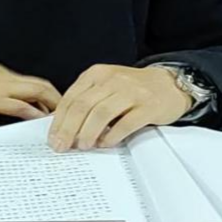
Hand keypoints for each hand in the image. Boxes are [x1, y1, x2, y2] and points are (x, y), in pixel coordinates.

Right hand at [0, 62, 61, 120]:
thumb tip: (2, 104)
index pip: (31, 82)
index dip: (47, 94)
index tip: (55, 107)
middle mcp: (3, 77)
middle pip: (41, 84)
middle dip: (57, 99)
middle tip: (66, 115)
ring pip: (35, 91)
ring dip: (49, 106)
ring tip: (58, 121)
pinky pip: (18, 105)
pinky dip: (32, 112)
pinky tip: (38, 120)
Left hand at [48, 65, 192, 152]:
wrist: (168, 84)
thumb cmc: (132, 89)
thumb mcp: (105, 86)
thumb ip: (86, 101)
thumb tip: (62, 127)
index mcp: (97, 74)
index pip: (71, 98)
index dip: (59, 120)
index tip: (53, 138)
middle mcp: (112, 80)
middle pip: (83, 106)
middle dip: (69, 129)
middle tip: (62, 147)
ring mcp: (131, 91)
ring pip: (101, 113)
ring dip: (88, 133)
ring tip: (83, 146)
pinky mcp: (148, 106)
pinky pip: (126, 123)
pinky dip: (112, 136)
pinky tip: (106, 144)